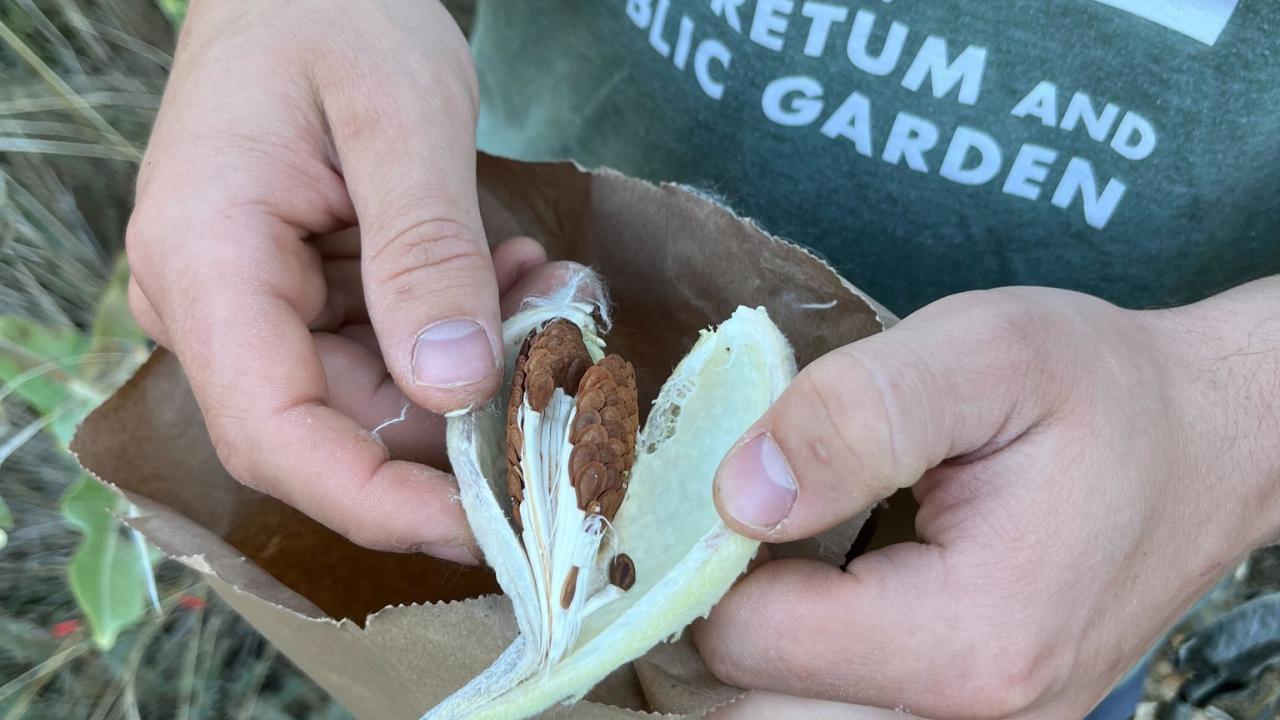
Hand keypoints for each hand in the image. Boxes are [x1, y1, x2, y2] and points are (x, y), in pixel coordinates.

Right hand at [126, 0, 513, 559]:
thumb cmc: (336, 12)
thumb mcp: (401, 116)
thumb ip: (425, 251)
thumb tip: (452, 386)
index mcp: (206, 261)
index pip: (273, 434)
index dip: (375, 503)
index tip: (483, 525)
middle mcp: (211, 302)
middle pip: (333, 429)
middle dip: (458, 429)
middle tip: (564, 382)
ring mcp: (254, 304)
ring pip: (374, 398)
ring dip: (475, 371)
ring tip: (548, 297)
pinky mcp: (299, 296)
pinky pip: (386, 351)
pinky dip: (460, 330)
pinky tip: (515, 275)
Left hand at [697, 284, 1279, 717]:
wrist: (1206, 444)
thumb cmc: (1103, 391)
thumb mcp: (987, 353)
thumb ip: (855, 415)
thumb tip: (738, 494)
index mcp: (967, 639)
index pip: (747, 642)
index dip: (708, 556)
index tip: (735, 484)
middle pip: (752, 710)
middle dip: (722, 616)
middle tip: (747, 526)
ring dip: (759, 653)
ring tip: (785, 557)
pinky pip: (841, 718)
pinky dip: (806, 669)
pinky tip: (825, 593)